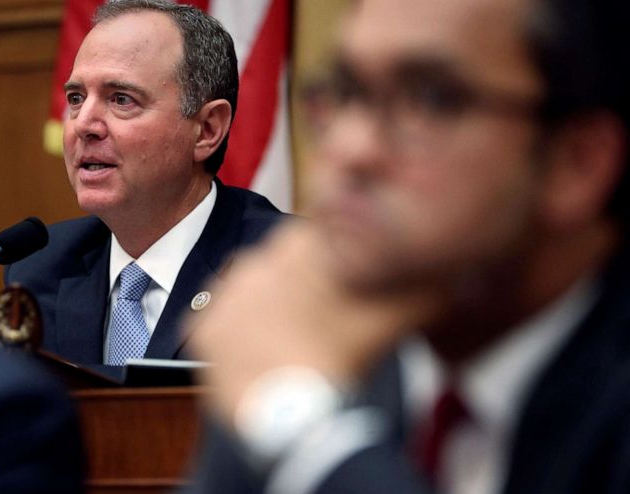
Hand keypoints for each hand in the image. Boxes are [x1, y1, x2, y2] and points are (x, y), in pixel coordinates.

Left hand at [189, 220, 441, 424]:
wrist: (293, 410)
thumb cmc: (348, 356)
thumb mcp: (401, 315)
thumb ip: (425, 283)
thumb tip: (448, 270)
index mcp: (300, 244)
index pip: (319, 240)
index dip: (333, 266)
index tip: (342, 292)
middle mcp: (256, 258)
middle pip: (281, 267)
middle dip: (300, 288)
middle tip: (321, 323)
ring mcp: (225, 293)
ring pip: (249, 294)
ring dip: (268, 312)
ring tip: (292, 344)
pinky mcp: (204, 327)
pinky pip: (218, 325)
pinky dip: (237, 340)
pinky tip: (263, 358)